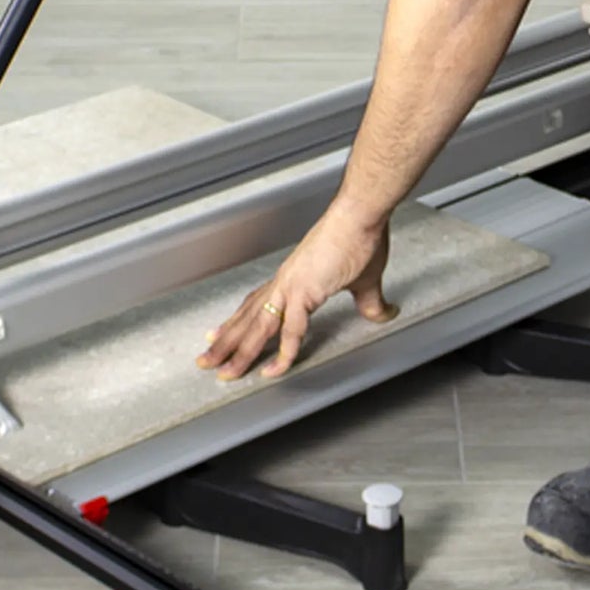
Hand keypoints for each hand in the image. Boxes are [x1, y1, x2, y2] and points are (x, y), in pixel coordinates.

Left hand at [198, 210, 398, 380]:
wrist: (359, 216)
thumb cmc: (359, 237)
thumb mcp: (364, 278)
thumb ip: (369, 301)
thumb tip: (383, 312)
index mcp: (293, 277)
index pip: (257, 305)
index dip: (238, 322)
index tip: (221, 335)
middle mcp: (285, 282)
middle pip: (248, 319)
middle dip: (226, 343)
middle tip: (206, 361)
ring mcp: (291, 287)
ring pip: (258, 328)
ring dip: (240, 353)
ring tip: (224, 373)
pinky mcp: (304, 292)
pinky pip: (291, 331)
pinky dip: (282, 353)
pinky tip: (274, 371)